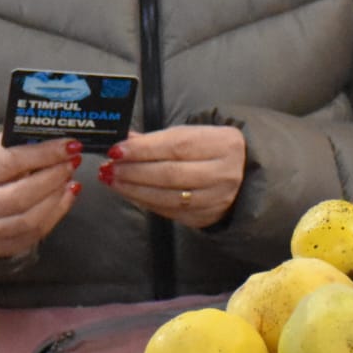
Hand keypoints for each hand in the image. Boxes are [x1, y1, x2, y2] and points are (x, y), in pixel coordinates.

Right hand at [0, 135, 83, 258]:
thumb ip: (16, 143)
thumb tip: (50, 135)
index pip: (11, 162)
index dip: (44, 153)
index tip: (69, 145)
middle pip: (22, 194)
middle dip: (54, 176)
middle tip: (72, 162)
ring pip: (31, 218)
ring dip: (57, 196)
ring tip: (69, 178)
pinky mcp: (1, 247)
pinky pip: (37, 233)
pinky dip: (58, 212)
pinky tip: (66, 195)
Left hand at [98, 125, 246, 228]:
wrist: (244, 174)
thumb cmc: (210, 149)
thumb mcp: (191, 135)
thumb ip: (157, 139)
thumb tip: (122, 140)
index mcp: (223, 144)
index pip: (177, 146)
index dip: (144, 149)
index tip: (116, 150)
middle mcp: (224, 173)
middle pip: (171, 174)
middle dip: (134, 172)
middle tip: (108, 168)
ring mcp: (217, 199)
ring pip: (169, 197)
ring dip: (134, 189)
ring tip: (112, 180)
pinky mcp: (206, 218)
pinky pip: (170, 211)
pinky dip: (145, 201)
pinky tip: (129, 192)